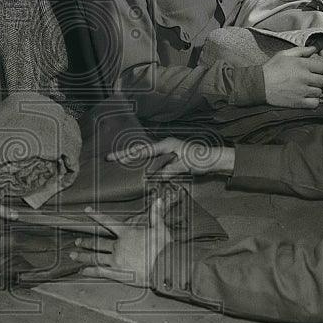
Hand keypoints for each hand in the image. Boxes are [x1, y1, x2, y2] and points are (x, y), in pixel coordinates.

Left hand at [69, 191, 174, 286]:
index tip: (86, 210)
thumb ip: (156, 214)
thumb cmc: (163, 247)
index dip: (96, 215)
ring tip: (73, 255)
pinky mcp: (117, 273)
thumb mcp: (160, 228)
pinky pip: (100, 272)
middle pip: (99, 242)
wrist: (163, 267)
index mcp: (127, 234)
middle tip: (77, 241)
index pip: (108, 221)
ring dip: (84, 256)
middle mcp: (118, 246)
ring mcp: (116, 260)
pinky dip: (90, 271)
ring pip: (96, 257)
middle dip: (87, 242)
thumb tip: (158, 199)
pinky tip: (82, 271)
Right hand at [107, 137, 234, 178]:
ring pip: (145, 154)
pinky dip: (142, 162)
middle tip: (109, 157)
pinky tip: (137, 167)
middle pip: (140, 149)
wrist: (213, 159)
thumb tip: (153, 177)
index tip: (114, 158)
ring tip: (117, 161)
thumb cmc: (200, 160)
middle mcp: (164, 145)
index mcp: (166, 145)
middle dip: (125, 154)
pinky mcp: (169, 156)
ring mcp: (167, 150)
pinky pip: (152, 158)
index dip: (128, 155)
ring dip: (132, 157)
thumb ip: (168, 171)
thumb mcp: (184, 166)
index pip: (143, 150)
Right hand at [262, 45, 322, 108]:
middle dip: (319, 80)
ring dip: (315, 91)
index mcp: (302, 64)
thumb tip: (314, 49)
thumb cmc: (271, 69)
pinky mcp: (298, 102)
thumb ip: (301, 50)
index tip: (318, 72)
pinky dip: (313, 102)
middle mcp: (304, 77)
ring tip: (307, 89)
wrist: (259, 85)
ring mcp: (301, 90)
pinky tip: (306, 98)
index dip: (322, 70)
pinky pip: (315, 103)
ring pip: (319, 92)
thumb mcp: (284, 55)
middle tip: (312, 81)